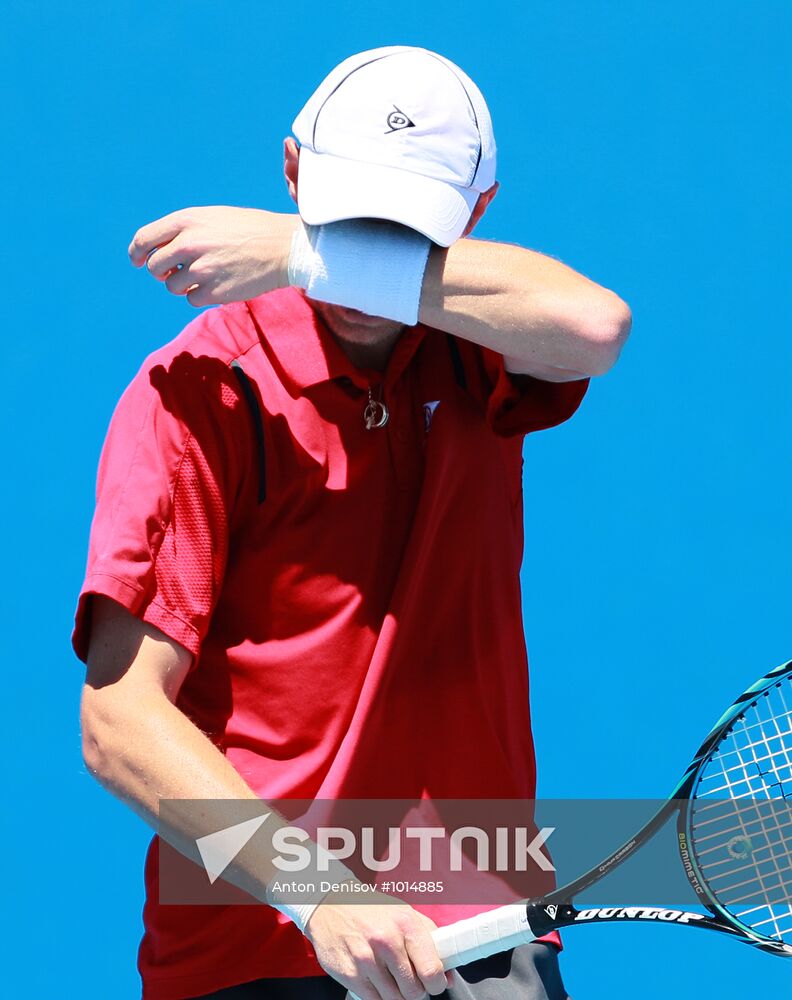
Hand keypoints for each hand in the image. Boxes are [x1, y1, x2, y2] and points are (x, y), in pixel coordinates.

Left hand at [128, 206, 298, 306]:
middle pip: (154, 266)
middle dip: (161, 272)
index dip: (136, 253)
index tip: (137, 260)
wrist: (284, 248)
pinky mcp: (214, 292)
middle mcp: (190, 243)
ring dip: (182, 285)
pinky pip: (191, 300)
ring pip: (171, 286)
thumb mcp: (214, 218)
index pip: (144, 239)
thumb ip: (185, 230)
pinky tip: (217, 286)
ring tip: (204, 277)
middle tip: (176, 272)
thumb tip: (160, 251)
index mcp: (187, 220)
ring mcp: (202, 269)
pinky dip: (199, 296)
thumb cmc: (250, 231)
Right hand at [304, 892, 451, 999]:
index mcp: (405, 925)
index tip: (435, 983)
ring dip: (398, 995)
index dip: (437, 983)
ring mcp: (366, 960)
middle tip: (411, 981)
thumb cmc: (371, 910)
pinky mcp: (350, 975)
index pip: (431, 970)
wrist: (330, 905)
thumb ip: (429, 941)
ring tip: (392, 979)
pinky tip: (377, 981)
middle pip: (414, 991)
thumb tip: (447, 975)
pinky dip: (380, 996)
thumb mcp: (404, 914)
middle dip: (416, 991)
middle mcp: (386, 942)